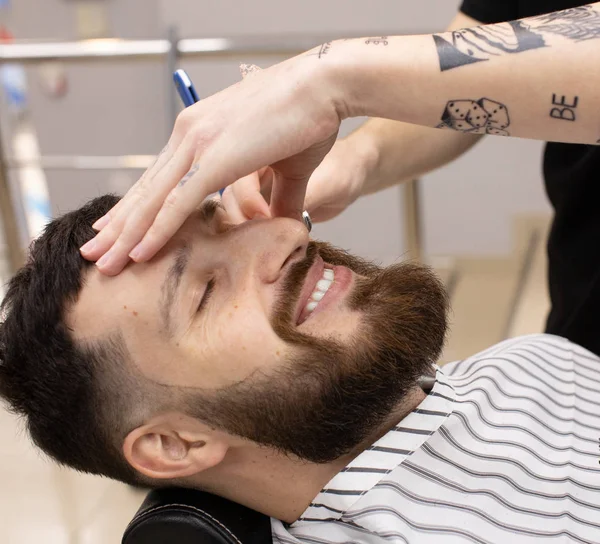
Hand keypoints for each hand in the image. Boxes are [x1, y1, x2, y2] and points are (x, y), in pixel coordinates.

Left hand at [80, 53, 342, 274]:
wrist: (323, 86)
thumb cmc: (307, 118)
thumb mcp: (285, 166)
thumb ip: (278, 196)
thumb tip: (283, 222)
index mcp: (198, 131)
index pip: (158, 176)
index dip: (136, 205)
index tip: (117, 227)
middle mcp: (188, 134)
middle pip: (145, 189)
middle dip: (118, 225)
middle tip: (95, 251)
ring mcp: (197, 143)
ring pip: (152, 199)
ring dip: (127, 235)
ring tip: (104, 261)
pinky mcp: (213, 157)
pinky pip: (178, 201)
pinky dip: (157, 229)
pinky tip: (140, 252)